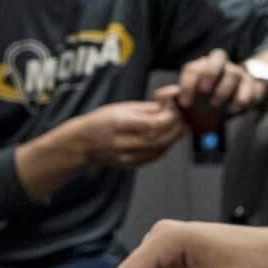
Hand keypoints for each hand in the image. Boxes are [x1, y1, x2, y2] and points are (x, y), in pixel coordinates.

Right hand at [70, 98, 186, 169]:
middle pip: (159, 140)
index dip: (170, 118)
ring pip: (159, 151)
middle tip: (185, 121)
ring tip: (177, 129)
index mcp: (119, 123)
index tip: (178, 111)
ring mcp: (125, 157)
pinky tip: (165, 139)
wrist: (82, 143)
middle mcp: (122, 143)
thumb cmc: (102, 120)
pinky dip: (163, 148)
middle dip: (176, 130)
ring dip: (172, 140)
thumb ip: (149, 106)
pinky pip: (153, 158)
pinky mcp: (129, 166)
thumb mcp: (123, 107)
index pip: (153, 124)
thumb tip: (172, 101)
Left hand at [171, 49, 265, 130]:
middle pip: (218, 56)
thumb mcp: (193, 96)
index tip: (185, 103)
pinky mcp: (253, 84)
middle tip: (205, 91)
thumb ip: (178, 97)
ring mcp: (238, 73)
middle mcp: (222, 65)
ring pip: (234, 72)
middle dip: (210, 72)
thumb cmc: (211, 96)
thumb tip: (161, 98)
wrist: (240, 94)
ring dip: (224, 90)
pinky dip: (241, 100)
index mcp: (203, 66)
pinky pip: (250, 88)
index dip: (187, 84)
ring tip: (217, 105)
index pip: (193, 67)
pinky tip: (232, 110)